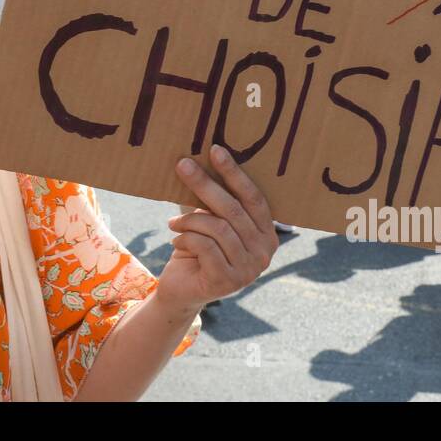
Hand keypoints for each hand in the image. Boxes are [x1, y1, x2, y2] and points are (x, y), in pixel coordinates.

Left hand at [159, 145, 278, 311]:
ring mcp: (248, 270)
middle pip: (234, 210)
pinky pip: (205, 246)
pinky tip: (176, 242)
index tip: (215, 150)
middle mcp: (264, 252)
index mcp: (266, 234)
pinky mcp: (227, 282)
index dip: (234, 173)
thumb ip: (211, 199)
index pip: (253, 198)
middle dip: (205, 184)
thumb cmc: (196, 249)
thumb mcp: (207, 221)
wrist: (181, 290)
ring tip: (174, 224)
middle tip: (182, 165)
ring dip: (189, 221)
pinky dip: (186, 239)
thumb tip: (197, 158)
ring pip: (218, 228)